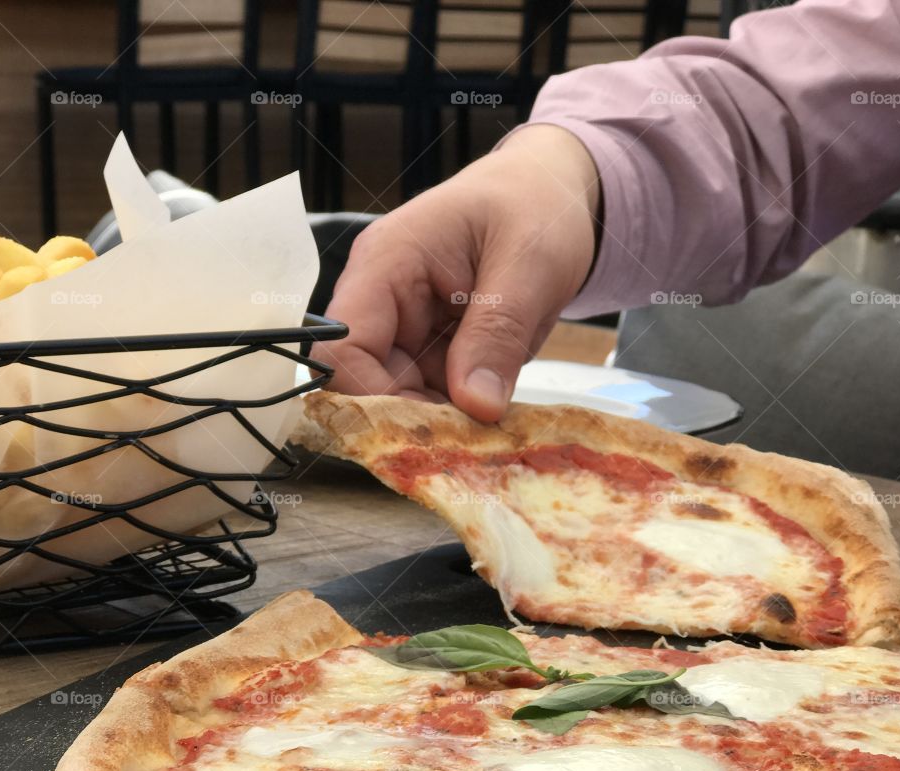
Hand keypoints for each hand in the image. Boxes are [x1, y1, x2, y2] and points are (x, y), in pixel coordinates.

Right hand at [323, 125, 599, 420]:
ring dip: (440, 423)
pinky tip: (491, 420)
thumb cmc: (537, 207)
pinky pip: (431, 397)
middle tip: (470, 446)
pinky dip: (459, 415)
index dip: (372, 396)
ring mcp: (406, 328)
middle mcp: (384, 300)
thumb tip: (476, 407)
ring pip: (400, 399)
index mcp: (387, 263)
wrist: (556, 194)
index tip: (428, 430)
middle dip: (414, 419)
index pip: (344, 345)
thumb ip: (499, 335)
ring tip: (489, 434)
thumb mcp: (529, 266)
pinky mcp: (431, 351)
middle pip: (366, 383)